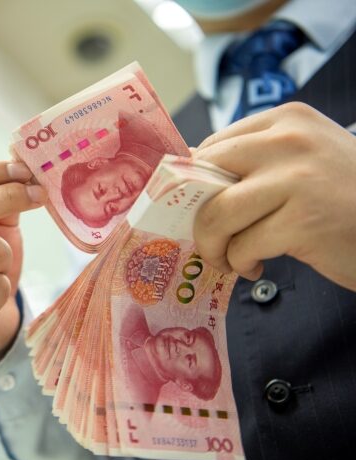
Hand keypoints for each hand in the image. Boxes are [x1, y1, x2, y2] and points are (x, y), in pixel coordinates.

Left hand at [193, 102, 355, 291]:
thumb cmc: (346, 198)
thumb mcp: (302, 162)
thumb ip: (255, 163)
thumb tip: (191, 182)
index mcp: (286, 120)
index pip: (211, 147)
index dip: (194, 185)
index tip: (195, 208)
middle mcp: (289, 141)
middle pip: (205, 177)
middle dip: (196, 217)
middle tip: (208, 239)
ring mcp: (297, 179)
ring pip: (216, 214)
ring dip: (213, 247)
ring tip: (230, 259)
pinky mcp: (304, 220)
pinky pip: (243, 246)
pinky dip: (241, 263)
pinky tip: (258, 266)